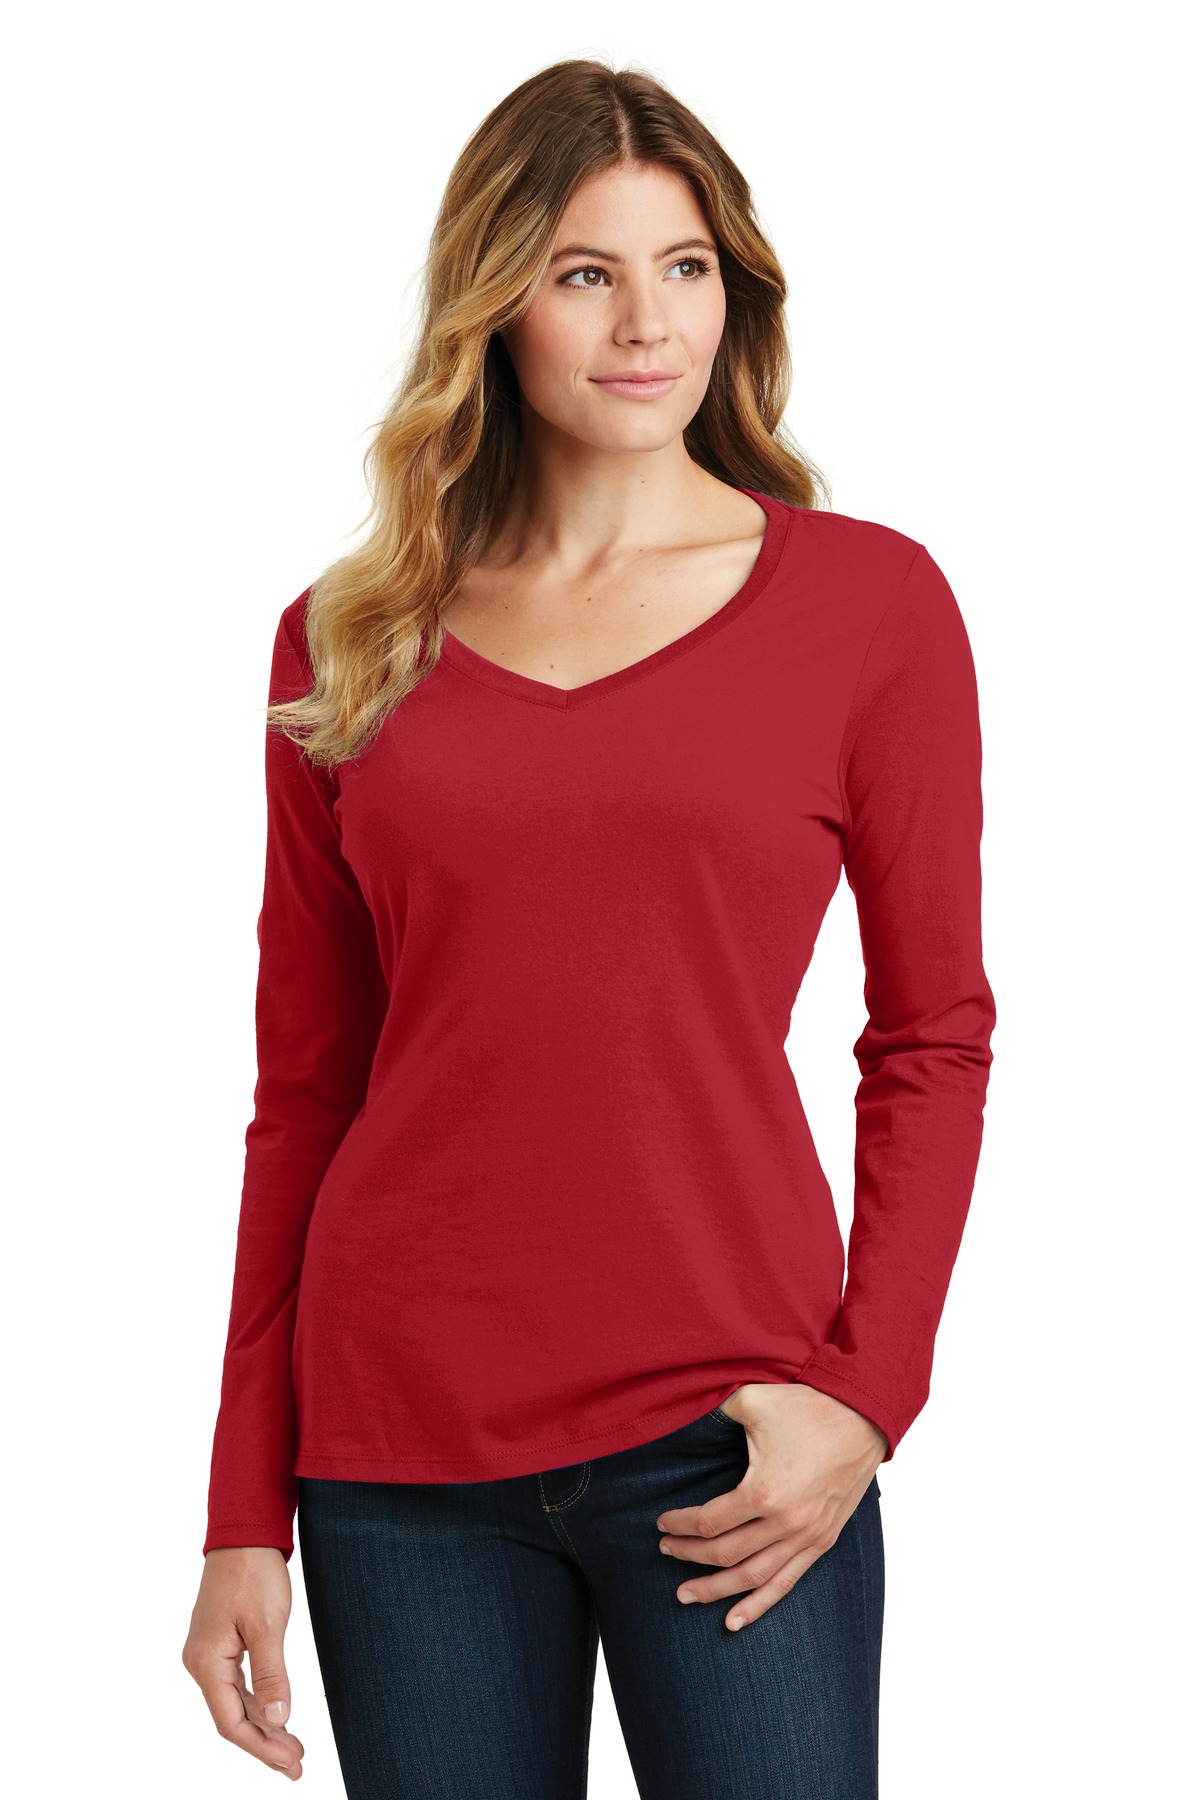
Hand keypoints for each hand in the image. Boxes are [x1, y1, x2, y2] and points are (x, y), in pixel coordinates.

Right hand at [182, 1547, 304, 1779]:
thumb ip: (272, 1675)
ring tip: (293, 1748)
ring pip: (234, 1703)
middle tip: (297, 1764)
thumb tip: (279, 1719)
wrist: (244, 1532)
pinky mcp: (219, 1643)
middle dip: (265, 1744)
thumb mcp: (267, 1625)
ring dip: (263, 1726)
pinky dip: (257, 1703)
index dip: (262, 1747)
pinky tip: (276, 1715)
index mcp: (207, 1662)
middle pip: (232, 1717)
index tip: (291, 1761)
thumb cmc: (253, 1572)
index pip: (231, 1722)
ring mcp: (208, 1653)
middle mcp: (201, 1663)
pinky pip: (236, 1685)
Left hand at [655, 1383, 886, 1631]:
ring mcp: (807, 1536)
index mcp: (764, 1491)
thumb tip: (684, 1416)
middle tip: (665, 1551)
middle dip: (688, 1556)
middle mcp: (785, 1523)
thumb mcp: (753, 1400)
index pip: (709, 1521)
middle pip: (724, 1554)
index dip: (679, 1524)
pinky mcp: (823, 1541)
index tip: (661, 1521)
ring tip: (685, 1596)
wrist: (863, 1415)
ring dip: (716, 1590)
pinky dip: (759, 1605)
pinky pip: (786, 1582)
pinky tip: (734, 1621)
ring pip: (753, 1578)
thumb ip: (715, 1412)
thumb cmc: (808, 1406)